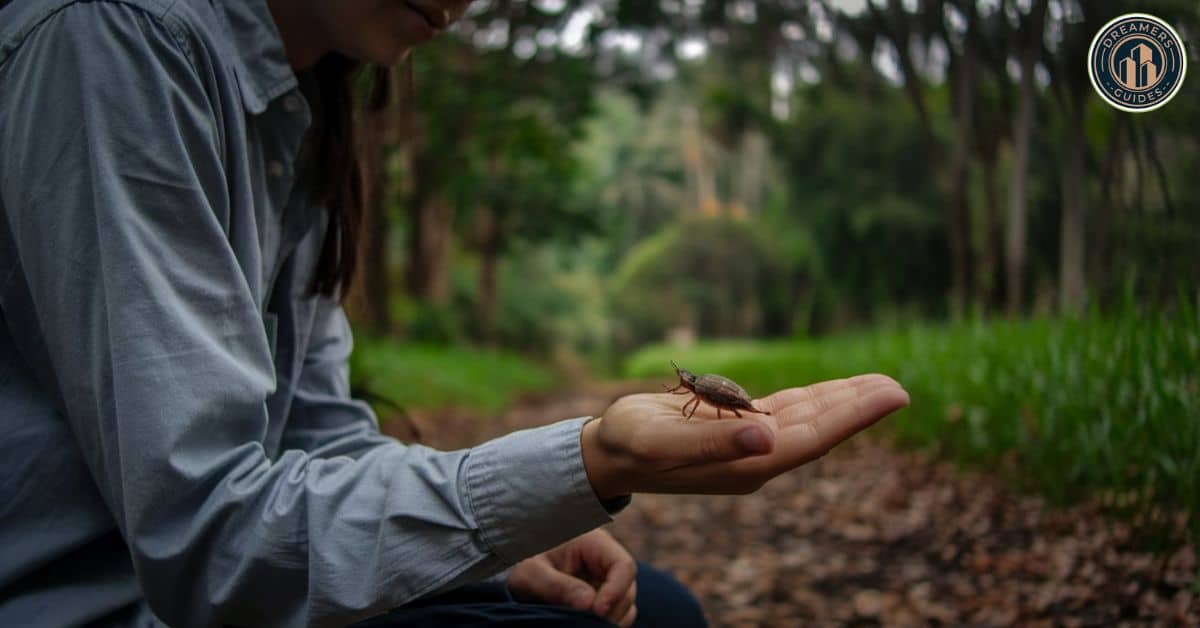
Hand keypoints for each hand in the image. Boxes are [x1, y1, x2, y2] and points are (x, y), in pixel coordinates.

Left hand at [507, 528, 637, 626]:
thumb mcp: (531, 572)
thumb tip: (588, 604)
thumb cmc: (521, 561)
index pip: (623, 566)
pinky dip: (605, 623)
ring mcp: (606, 581)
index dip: (616, 591)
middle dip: (610, 611)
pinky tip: (584, 624)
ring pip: (625, 606)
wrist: (515, 567)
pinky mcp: (602, 597)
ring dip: (610, 620)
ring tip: (580, 624)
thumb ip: (556, 585)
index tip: (597, 611)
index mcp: (594, 543)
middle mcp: (606, 561)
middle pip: (628, 589)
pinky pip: (616, 615)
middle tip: (584, 623)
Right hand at [582, 373, 908, 498]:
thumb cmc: (631, 444)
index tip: (893, 395)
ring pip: (807, 419)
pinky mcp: (737, 429)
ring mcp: (748, 444)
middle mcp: (755, 457)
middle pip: (819, 429)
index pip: (813, 438)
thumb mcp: (664, 441)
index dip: (855, 416)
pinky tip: (830, 392)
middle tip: (899, 386)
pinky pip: (786, 412)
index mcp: (747, 464)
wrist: (609, 451)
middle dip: (858, 407)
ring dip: (841, 401)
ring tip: (877, 384)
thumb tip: (767, 435)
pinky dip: (812, 399)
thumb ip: (714, 440)